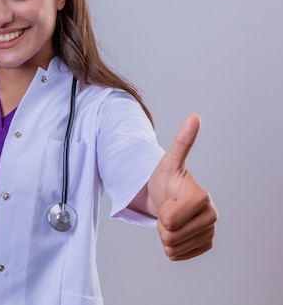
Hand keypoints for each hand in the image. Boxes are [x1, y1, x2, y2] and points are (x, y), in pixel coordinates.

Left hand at [147, 114, 217, 260]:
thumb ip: (183, 141)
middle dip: (161, 224)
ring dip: (165, 235)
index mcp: (201, 196)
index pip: (169, 220)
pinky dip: (171, 246)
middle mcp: (211, 215)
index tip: (167, 199)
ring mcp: (210, 231)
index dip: (160, 212)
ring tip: (170, 217)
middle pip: (170, 236)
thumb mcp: (169, 161)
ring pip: (173, 247)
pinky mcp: (205, 243)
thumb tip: (194, 117)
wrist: (166, 195)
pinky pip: (178, 255)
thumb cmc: (166, 178)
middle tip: (167, 208)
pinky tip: (175, 229)